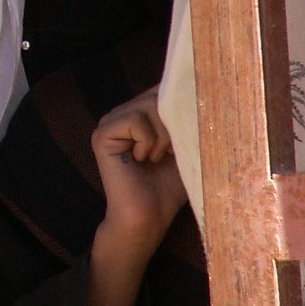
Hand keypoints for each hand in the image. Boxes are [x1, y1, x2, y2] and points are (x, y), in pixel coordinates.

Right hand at [91, 87, 187, 255]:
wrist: (148, 217)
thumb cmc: (169, 187)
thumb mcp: (186, 146)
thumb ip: (187, 118)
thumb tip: (202, 92)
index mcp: (141, 114)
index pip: (165, 88)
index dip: (182, 104)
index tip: (188, 134)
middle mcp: (123, 113)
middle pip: (159, 94)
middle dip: (175, 124)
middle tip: (171, 152)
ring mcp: (109, 122)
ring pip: (149, 105)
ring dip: (163, 136)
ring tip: (156, 158)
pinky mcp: (102, 134)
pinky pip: (135, 121)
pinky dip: (148, 142)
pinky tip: (142, 160)